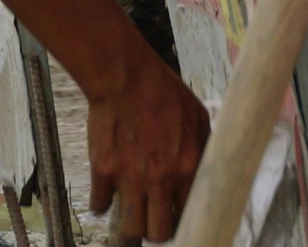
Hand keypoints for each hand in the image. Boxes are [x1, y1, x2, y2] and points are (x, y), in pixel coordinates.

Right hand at [87, 38, 211, 242]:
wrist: (126, 77)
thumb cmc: (163, 91)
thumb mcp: (198, 116)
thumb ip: (204, 147)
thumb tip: (207, 167)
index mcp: (188, 168)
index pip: (190, 216)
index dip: (182, 221)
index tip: (175, 219)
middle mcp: (160, 180)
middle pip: (159, 233)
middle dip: (155, 232)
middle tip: (151, 221)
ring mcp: (130, 178)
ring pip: (130, 230)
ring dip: (130, 227)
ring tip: (129, 218)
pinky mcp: (104, 171)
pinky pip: (100, 205)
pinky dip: (101, 203)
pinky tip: (106, 195)